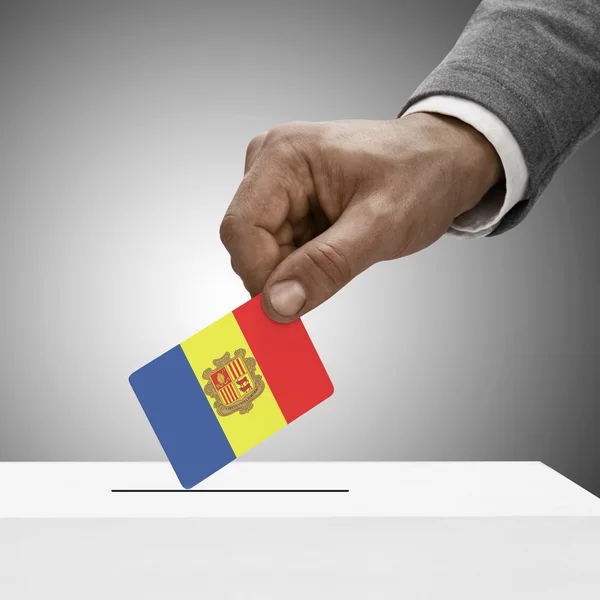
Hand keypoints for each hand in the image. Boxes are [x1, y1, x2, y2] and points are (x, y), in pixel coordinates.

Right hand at [220, 114, 502, 321]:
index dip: (260, 275)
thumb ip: (326, 266)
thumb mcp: (380, 226)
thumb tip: (277, 305)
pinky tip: (335, 249)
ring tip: (344, 251)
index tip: (289, 308)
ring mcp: (277, 183)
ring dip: (297, 269)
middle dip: (283, 273)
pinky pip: (278, 248)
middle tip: (331, 276)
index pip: (241, 229)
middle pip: (248, 243)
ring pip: (262, 251)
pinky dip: (303, 263)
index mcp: (284, 155)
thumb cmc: (421, 176)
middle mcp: (270, 164)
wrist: (442, 161)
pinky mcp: (287, 201)